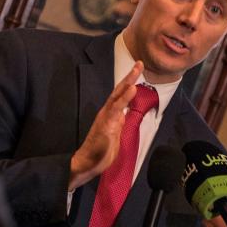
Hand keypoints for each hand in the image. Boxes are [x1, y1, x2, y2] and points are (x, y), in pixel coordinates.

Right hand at [68, 62, 142, 190]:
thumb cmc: (100, 152)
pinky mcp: (106, 125)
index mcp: (111, 115)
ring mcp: (106, 117)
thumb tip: (123, 114)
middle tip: (139, 63)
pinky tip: (131, 89)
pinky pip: (116, 109)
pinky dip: (124, 98)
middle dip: (130, 76)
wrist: (86, 163)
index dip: (129, 83)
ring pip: (117, 96)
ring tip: (136, 70)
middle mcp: (107, 112)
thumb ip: (119, 123)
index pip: (121, 96)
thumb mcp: (114, 135)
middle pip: (120, 91)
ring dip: (128, 82)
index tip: (138, 70)